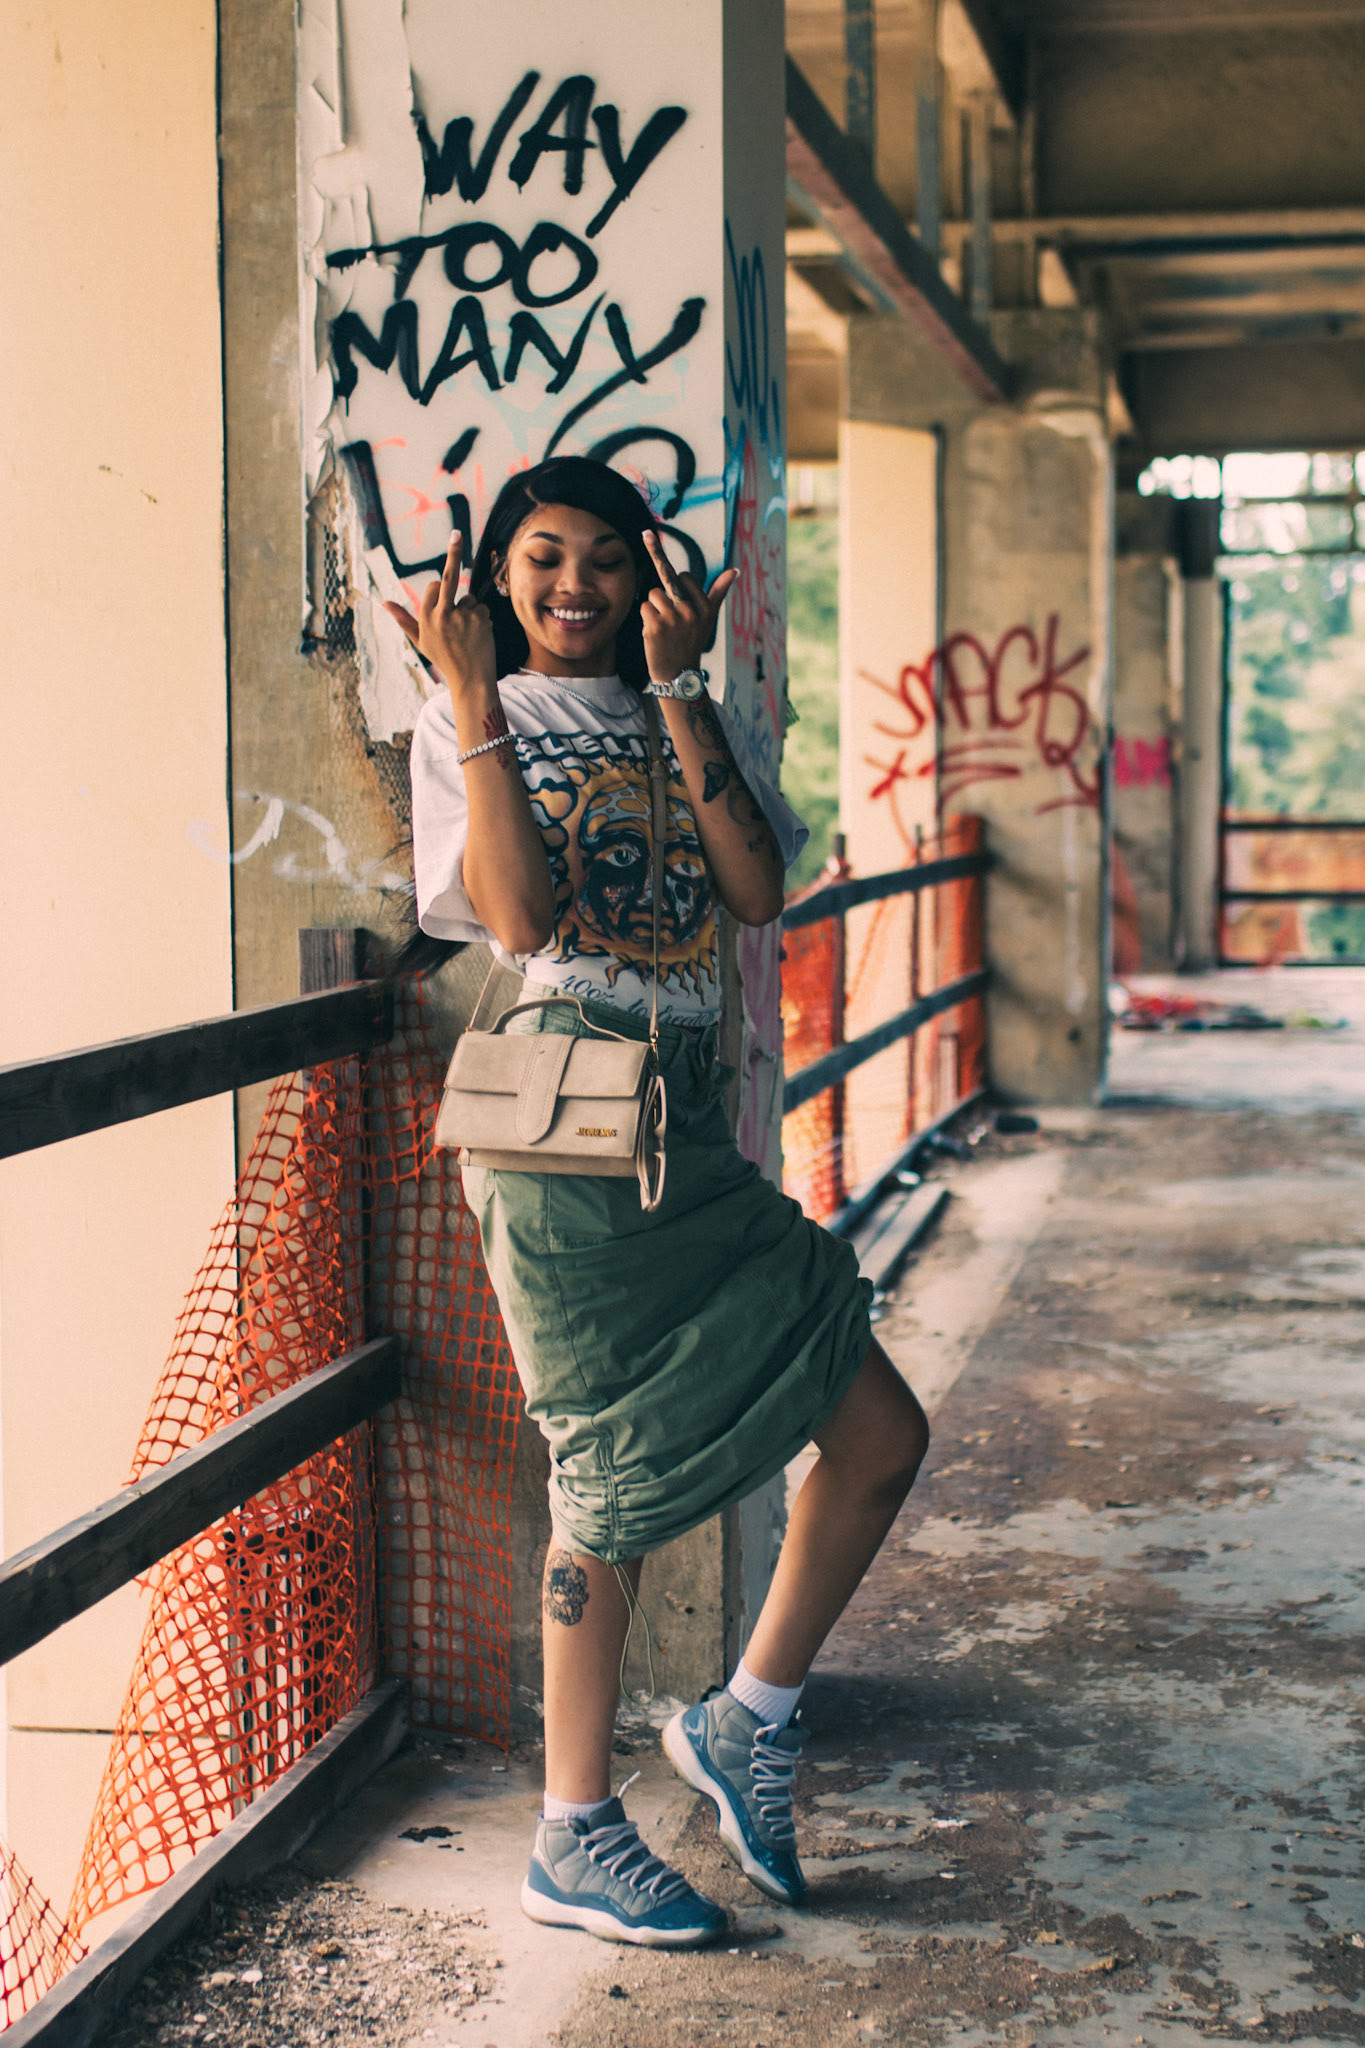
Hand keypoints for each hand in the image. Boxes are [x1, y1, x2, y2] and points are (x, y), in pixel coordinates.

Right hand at [382, 532, 495, 693]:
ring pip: (470, 599)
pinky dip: (482, 619)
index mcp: (426, 617)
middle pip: (449, 577)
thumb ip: (403, 619)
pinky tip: (478, 637)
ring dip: (470, 612)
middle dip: (452, 552)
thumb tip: (382, 601)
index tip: (441, 588)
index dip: (440, 591)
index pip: (435, 586)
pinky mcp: (480, 619)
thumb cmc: (444, 659)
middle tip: (455, 532)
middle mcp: (443, 615)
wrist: (470, 680)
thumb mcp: (420, 640)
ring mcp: (463, 616)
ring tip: (468, 635)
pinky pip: (482, 608)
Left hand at [640, 529, 738, 682]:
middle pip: (668, 580)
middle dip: (666, 595)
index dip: (678, 586)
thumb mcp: (709, 618)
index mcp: (705, 608)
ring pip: (653, 593)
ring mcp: (672, 619)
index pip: (685, 576)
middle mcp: (690, 612)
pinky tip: (656, 632)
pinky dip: (647, 618)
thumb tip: (734, 570)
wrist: (678, 674)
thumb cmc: (692, 642)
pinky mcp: (655, 627)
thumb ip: (719, 592)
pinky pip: (644, 607)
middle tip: (671, 615)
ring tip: (664, 626)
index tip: (679, 600)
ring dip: (655, 607)